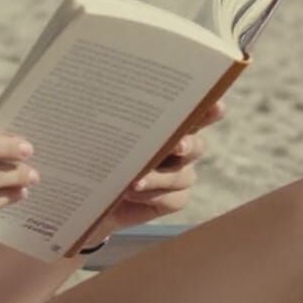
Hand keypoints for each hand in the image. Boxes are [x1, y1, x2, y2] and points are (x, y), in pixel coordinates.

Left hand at [81, 99, 224, 240]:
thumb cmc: (92, 155)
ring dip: (160, 178)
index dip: (208, 108)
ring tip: (134, 182)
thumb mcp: (97, 135)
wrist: (88, 194)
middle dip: (188, 144)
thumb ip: (111, 124)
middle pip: (195, 145)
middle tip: (177, 145)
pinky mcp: (174, 199)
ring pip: (182, 175)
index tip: (215, 104)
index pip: (192, 112)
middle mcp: (179, 147)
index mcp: (165, 123)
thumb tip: (111, 108)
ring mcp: (179, 175)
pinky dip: (154, 196)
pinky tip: (132, 195)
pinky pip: (174, 198)